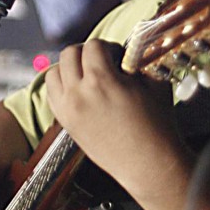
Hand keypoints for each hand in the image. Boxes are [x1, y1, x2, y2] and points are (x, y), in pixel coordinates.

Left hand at [45, 40, 187, 204]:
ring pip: (53, 73)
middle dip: (86, 53)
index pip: (93, 45)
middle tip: (102, 62)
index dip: (108, 47)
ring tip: (87, 75)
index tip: (118, 56)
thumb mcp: (155, 84)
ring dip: (69, 68)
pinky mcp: (66, 124)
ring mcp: (68, 110)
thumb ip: (137, 64)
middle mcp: (79, 94)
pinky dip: (61, 87)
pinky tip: (79, 91)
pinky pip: (52, 95)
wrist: (149, 164)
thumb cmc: (157, 126)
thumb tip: (128, 56)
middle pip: (69, 54)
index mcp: (102, 81)